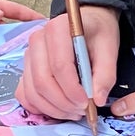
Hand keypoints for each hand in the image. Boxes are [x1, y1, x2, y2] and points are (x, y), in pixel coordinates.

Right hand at [18, 5, 120, 120]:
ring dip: (53, 108)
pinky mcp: (26, 68)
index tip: (87, 103)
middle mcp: (37, 40)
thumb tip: (97, 100)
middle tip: (82, 111)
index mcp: (57, 29)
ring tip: (74, 112)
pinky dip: (40, 107)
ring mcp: (28, 55)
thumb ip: (105, 74)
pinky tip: (58, 109)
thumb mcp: (109, 48)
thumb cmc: (97, 33)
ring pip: (32, 91)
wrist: (88, 23)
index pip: (59, 66)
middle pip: (43, 81)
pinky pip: (25, 94)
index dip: (72, 90)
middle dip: (63, 103)